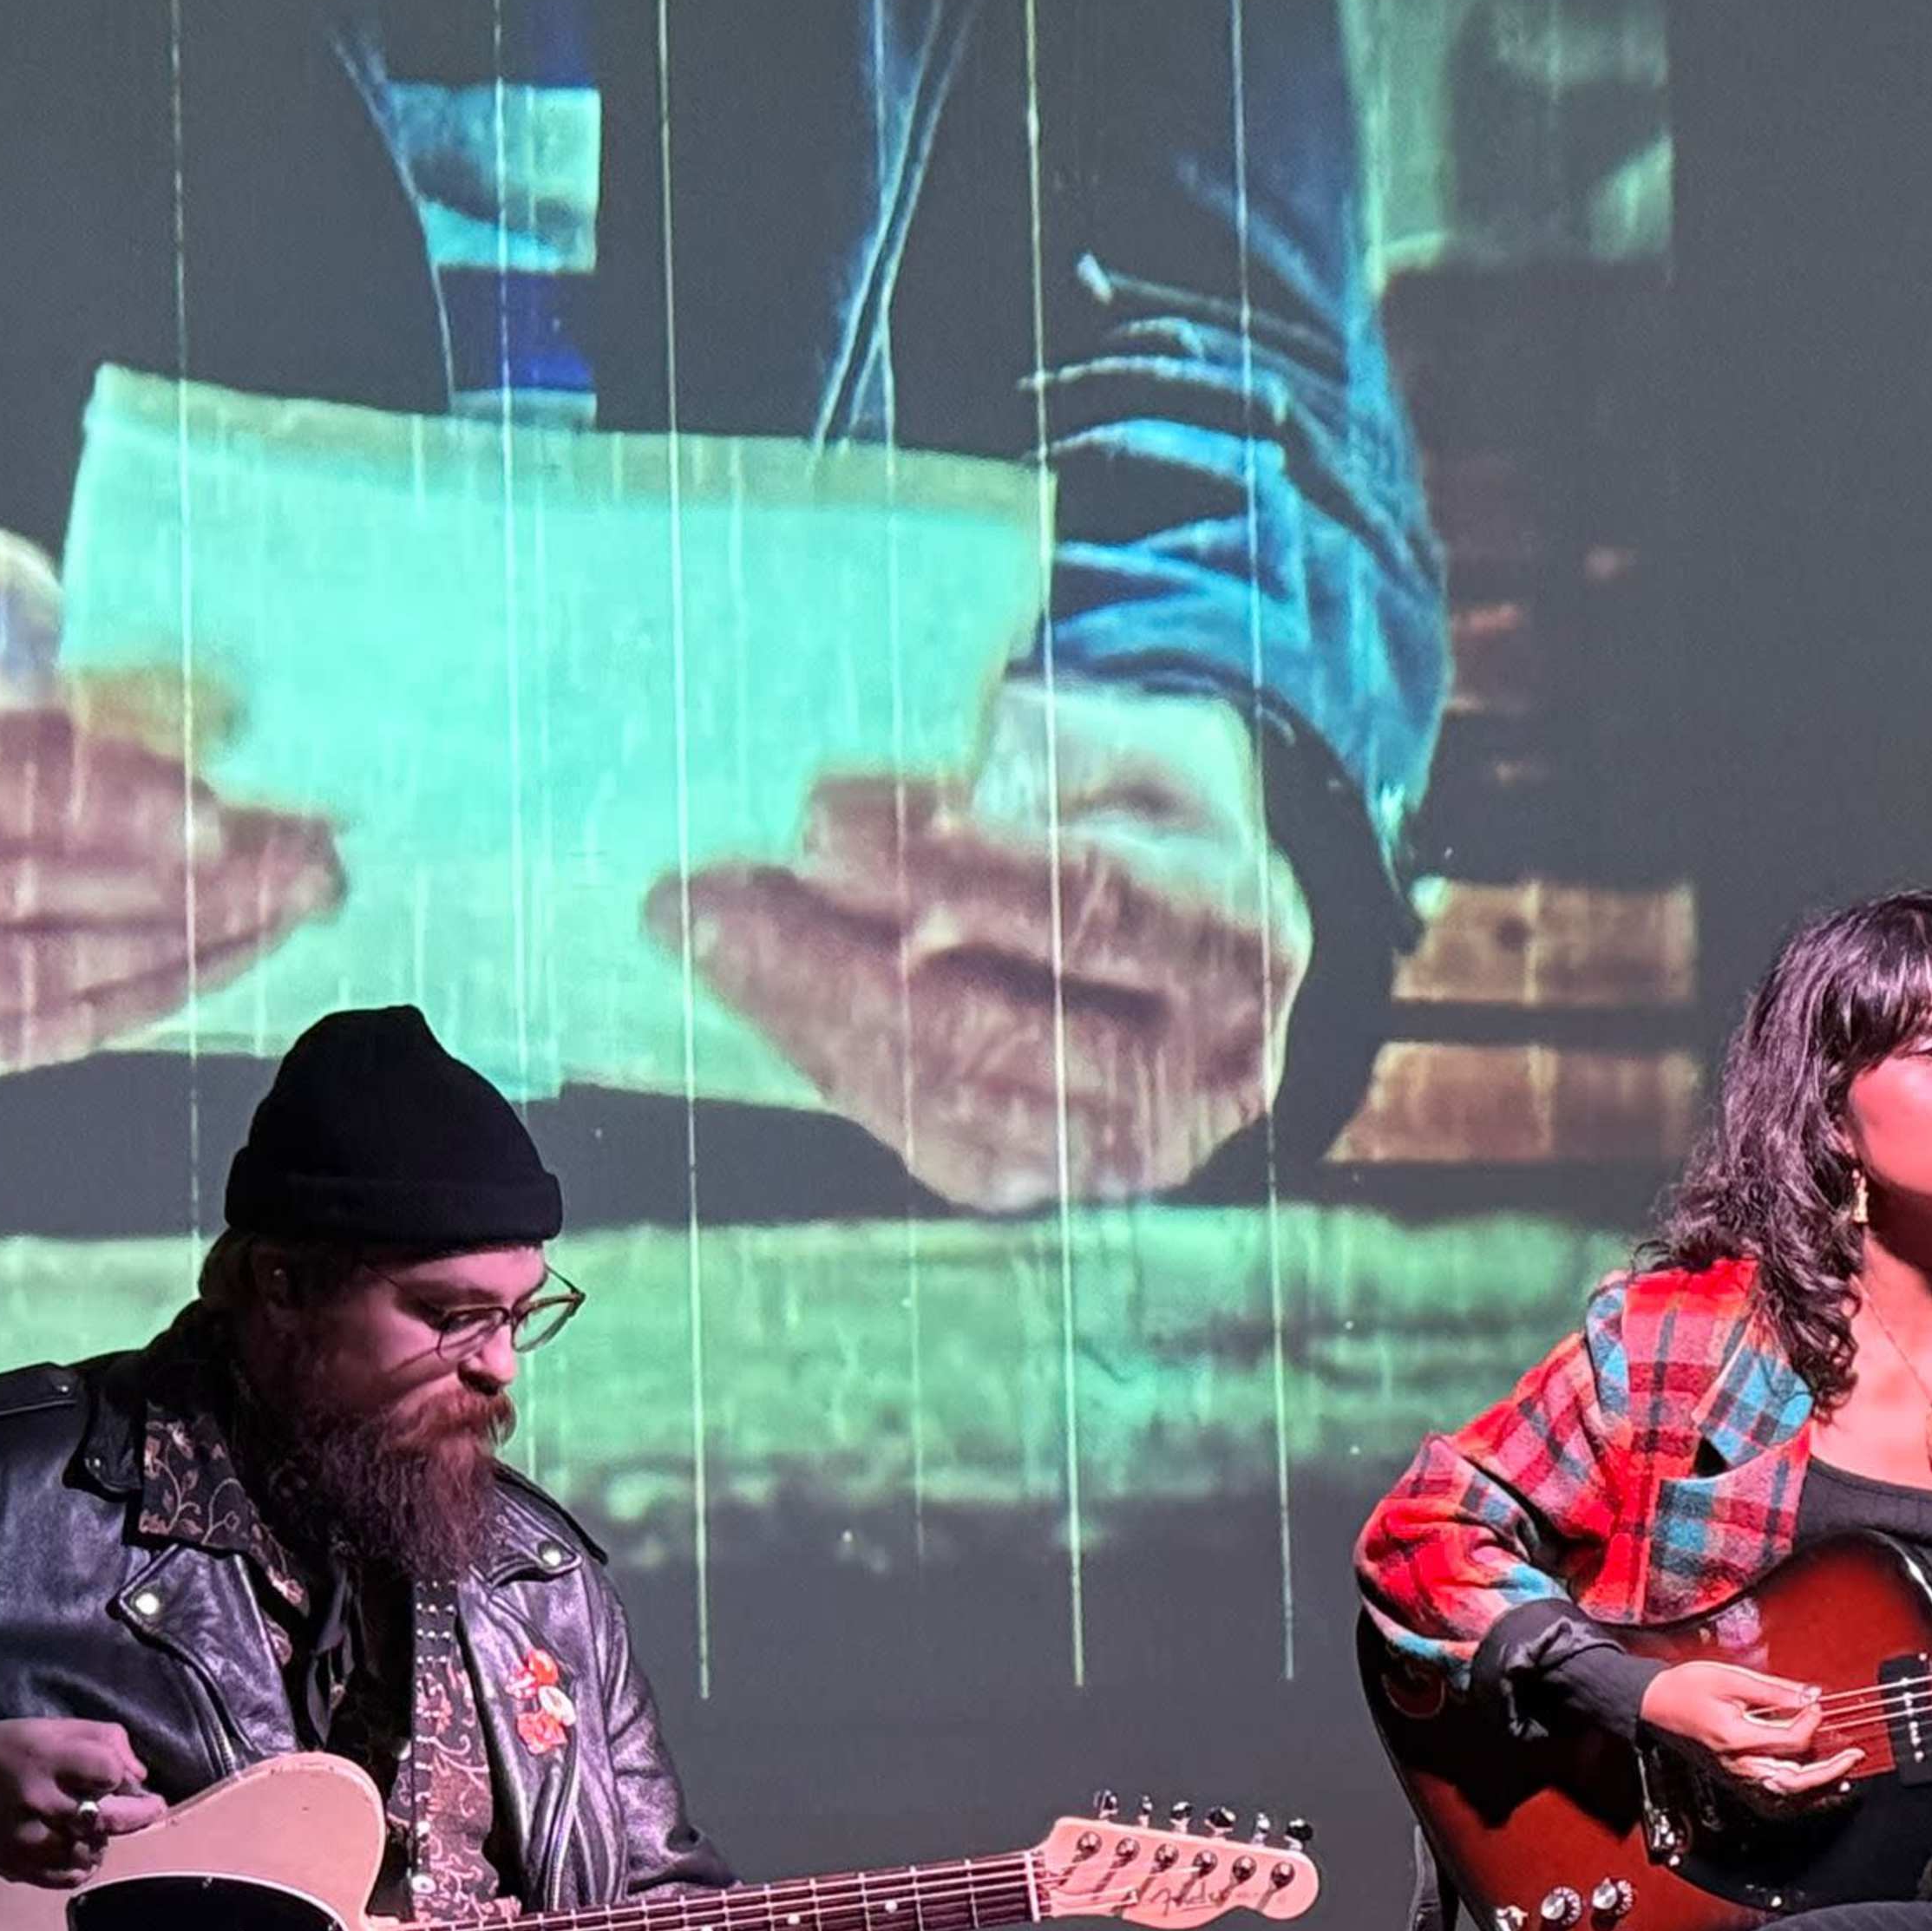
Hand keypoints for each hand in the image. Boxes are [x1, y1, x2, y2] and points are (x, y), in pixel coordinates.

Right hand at [0, 1718, 168, 1886]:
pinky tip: (78, 1848)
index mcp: (46, 1759)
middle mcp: (38, 1801)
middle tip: (151, 1807)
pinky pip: (67, 1877)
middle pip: (109, 1819)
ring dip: (103, 1839)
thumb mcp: (50, 1728)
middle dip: (139, 1813)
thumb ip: (102, 1740)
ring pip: (92, 1851)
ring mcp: (27, 1839)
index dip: (122, 1773)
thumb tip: (140, 1774)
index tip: (122, 1775)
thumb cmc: (4, 1749)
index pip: (109, 1771)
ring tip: (95, 1825)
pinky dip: (82, 1865)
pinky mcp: (16, 1866)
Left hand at [654, 689, 1309, 1209]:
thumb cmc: (1135, 804)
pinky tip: (739, 979)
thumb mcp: (1115, 747)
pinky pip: (902, 1118)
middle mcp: (1198, 1077)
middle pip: (990, 1019)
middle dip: (828, 953)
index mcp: (1243, 942)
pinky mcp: (1026, 1183)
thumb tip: (867, 819)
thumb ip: (1021, 772)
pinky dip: (812, 1045)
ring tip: (689, 922)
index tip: (815, 815)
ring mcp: (1113, 1154)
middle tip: (702, 889)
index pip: (1085, 903)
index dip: (949, 865)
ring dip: (794, 1004)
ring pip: (931, 1084)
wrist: (1198, 932)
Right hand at [1638, 1661, 1863, 1804]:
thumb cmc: (1683, 1689)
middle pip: (1793, 1780)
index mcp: (1735, 1738)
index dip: (1811, 1722)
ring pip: (1785, 1795)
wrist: (1652, 1704)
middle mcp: (1737, 1764)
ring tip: (1842, 1775)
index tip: (1815, 1706)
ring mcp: (1734, 1774)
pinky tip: (1811, 1786)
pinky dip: (1796, 1794)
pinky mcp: (1732, 1776)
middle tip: (1853, 1756)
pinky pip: (1771, 1795)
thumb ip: (1773, 1690)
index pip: (1790, 1741)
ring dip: (1817, 1787)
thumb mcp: (1729, 1677)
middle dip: (1829, 1770)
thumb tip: (1809, 1696)